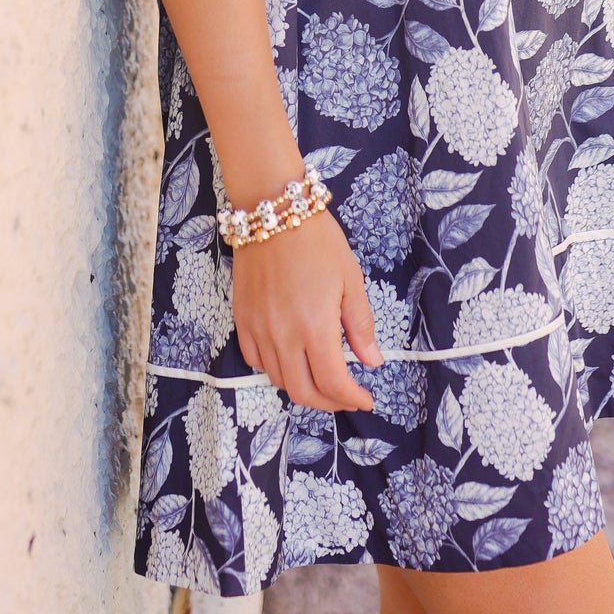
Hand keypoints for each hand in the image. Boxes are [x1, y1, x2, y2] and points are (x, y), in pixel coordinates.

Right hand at [232, 209, 382, 411]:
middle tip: (345, 395)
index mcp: (315, 326)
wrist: (273, 211)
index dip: (351, 398)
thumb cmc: (318, 241)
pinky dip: (274, 369)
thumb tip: (371, 362)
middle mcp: (283, 335)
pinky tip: (290, 358)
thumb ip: (360, 324)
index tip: (365, 398)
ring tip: (321, 377)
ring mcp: (258, 329)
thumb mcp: (350, 279)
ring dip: (302, 387)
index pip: (333, 382)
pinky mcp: (242, 319)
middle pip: (302, 392)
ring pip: (277, 379)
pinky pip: (255, 360)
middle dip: (328, 402)